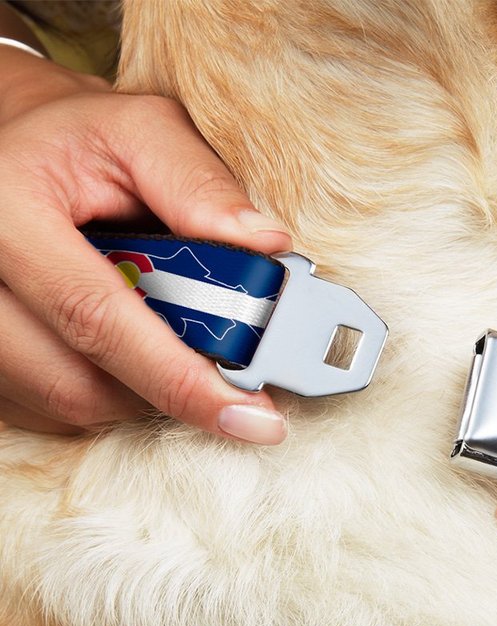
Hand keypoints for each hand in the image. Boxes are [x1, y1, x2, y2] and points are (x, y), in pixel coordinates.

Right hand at [0, 47, 291, 442]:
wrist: (15, 150)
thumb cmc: (80, 140)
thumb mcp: (141, 132)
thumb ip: (200, 184)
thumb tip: (267, 246)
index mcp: (8, 213)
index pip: (97, 318)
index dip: (179, 378)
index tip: (250, 417)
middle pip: (78, 382)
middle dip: (169, 389)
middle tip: (230, 380)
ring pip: (69, 403)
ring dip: (141, 390)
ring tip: (173, 342)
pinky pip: (51, 408)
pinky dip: (110, 391)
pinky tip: (130, 351)